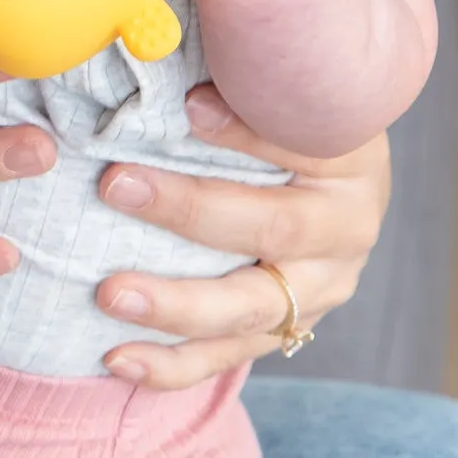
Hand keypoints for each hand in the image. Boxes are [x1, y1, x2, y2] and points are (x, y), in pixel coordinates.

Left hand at [92, 83, 387, 387]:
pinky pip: (228, 356)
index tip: (186, 107)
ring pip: (248, 312)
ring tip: (109, 295)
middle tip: (114, 185)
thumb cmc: (294, 122)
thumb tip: (192, 100)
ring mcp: (317, 293)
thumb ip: (247, 92)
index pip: (300, 144)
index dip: (246, 130)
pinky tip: (117, 360)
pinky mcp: (285, 331)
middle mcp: (343, 236)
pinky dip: (172, 365)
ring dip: (175, 308)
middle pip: (272, 232)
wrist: (338, 185)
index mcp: (349, 166)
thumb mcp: (287, 96)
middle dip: (189, 212)